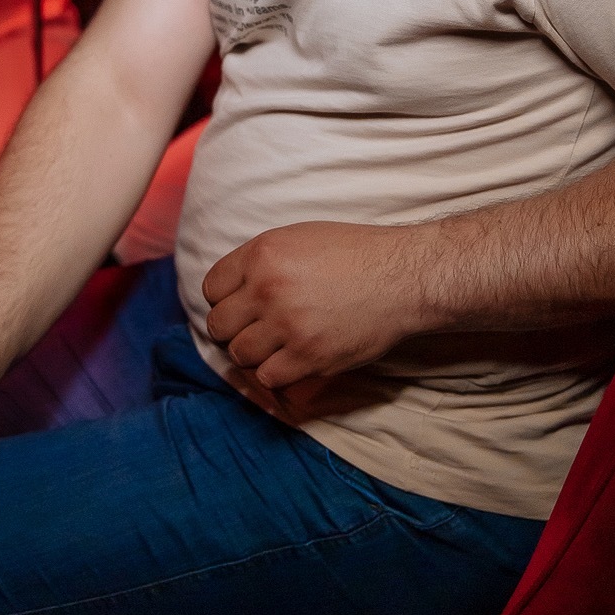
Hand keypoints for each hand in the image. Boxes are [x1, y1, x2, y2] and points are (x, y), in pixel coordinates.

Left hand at [202, 222, 417, 390]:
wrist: (402, 276)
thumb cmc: (355, 254)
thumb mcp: (300, 238)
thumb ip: (261, 262)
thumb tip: (231, 290)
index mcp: (263, 254)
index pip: (212, 288)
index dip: (224, 300)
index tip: (239, 306)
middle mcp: (268, 288)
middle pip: (219, 325)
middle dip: (232, 330)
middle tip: (254, 330)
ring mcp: (287, 325)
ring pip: (240, 354)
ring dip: (254, 353)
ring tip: (277, 344)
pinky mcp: (309, 356)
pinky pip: (268, 376)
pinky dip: (277, 372)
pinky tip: (293, 359)